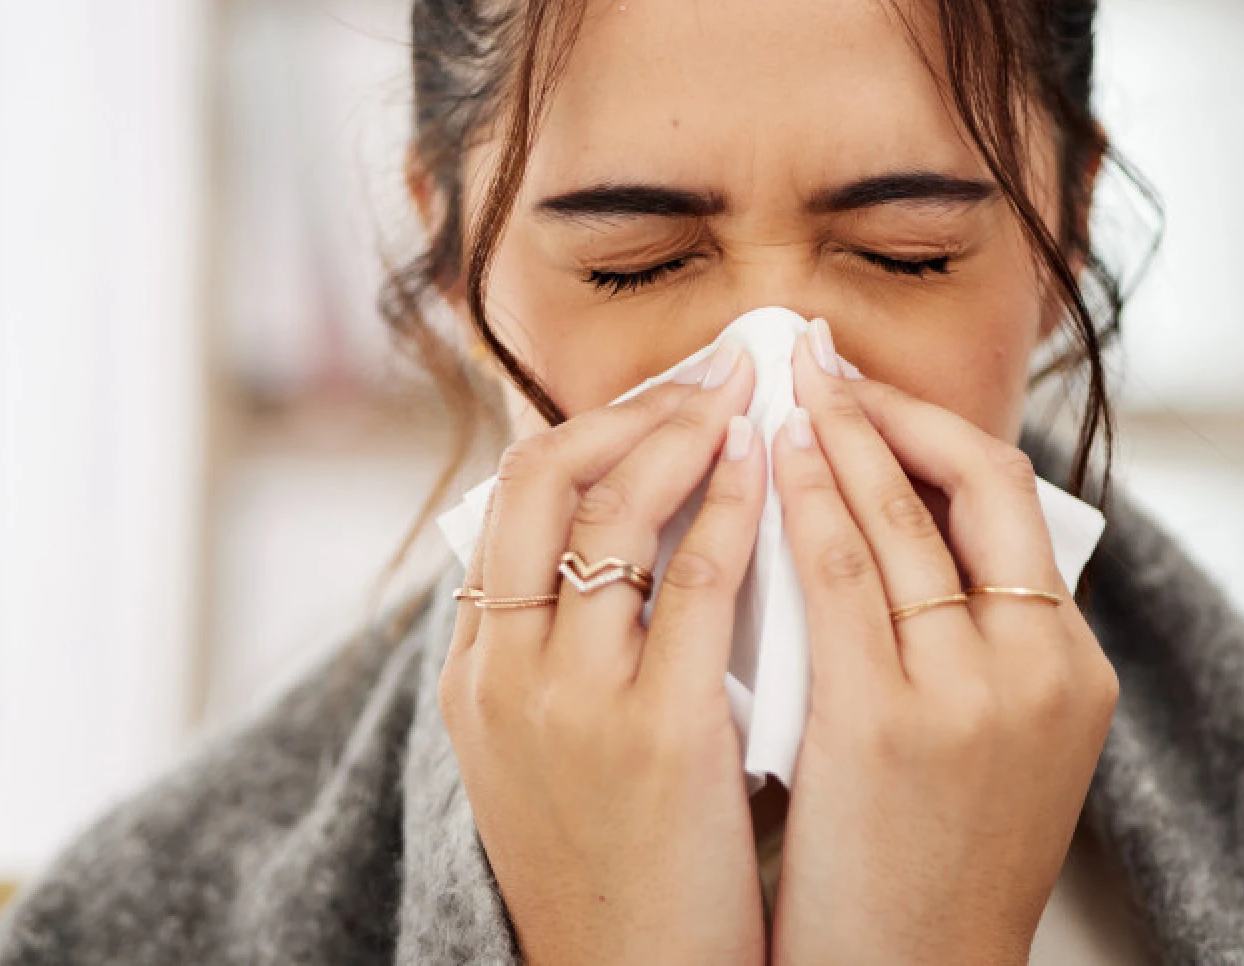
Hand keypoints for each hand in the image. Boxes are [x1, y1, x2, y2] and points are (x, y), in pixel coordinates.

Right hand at [437, 333, 769, 965]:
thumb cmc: (618, 870)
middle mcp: (502, 673)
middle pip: (542, 478)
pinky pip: (695, 581)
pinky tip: (770, 469)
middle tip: (710, 372)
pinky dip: (731, 506)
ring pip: (614, 511)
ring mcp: (569, 701)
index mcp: (473, 674)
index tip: (659, 397)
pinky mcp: (652, 733)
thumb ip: (578, 651)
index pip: (510, 503)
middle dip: (632, 406)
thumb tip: (646, 543)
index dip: (590, 430)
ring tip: (746, 397)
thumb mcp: (554, 754)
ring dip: (686, 432)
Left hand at [767, 321, 1117, 965]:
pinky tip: (769, 465)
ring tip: (787, 392)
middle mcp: (1042, 668)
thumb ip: (967, 642)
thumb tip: (900, 530)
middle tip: (821, 363)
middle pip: (978, 483)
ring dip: (841, 436)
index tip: (872, 393)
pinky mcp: (891, 725)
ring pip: (904, 518)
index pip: (1016, 500)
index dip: (937, 428)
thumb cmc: (930, 868)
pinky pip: (843, 578)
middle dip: (890, 409)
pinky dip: (807, 505)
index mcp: (1073, 668)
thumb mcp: (991, 747)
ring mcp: (973, 696)